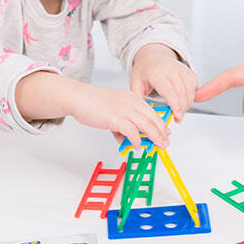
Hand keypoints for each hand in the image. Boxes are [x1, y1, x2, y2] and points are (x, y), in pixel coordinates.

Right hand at [16, 71, 170, 147]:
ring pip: (146, 126)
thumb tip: (124, 138)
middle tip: (165, 143)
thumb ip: (120, 124)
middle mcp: (131, 103)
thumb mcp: (112, 110)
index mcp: (132, 98)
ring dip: (154, 138)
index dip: (161, 124)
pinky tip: (137, 146)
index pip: (152, 112)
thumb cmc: (92, 102)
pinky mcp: (116, 119)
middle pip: (153, 119)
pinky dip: (136, 140)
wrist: (78, 97)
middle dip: (161, 133)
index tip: (165, 133)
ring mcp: (124, 110)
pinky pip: (132, 132)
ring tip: (158, 146)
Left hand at [130, 43, 197, 121]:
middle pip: (182, 92)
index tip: (177, 115)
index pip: (168, 90)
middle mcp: (170, 69)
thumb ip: (140, 100)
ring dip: (188, 103)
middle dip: (182, 108)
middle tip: (178, 118)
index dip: (175, 104)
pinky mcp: (188, 70)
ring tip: (180, 110)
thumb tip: (146, 116)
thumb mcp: (135, 84)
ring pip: (190, 89)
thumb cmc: (144, 71)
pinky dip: (193, 95)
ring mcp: (180, 68)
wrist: (152, 57)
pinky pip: (195, 85)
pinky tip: (185, 100)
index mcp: (155, 73)